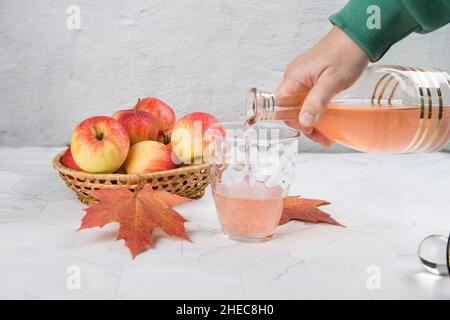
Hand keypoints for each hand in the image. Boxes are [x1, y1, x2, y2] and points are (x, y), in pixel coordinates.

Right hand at [278, 26, 368, 146]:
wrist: (359, 36)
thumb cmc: (346, 53)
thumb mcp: (332, 81)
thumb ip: (317, 102)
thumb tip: (304, 122)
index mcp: (294, 77)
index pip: (282, 107)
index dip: (295, 121)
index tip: (311, 130)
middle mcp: (295, 78)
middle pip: (292, 109)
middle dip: (306, 125)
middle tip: (324, 137)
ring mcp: (303, 79)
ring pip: (301, 106)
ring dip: (313, 121)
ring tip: (329, 133)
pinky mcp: (312, 80)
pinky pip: (309, 100)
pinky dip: (317, 111)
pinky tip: (329, 119)